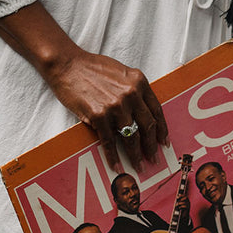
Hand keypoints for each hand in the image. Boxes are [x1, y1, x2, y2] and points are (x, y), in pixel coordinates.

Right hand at [0, 2, 168, 168]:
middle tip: (154, 159)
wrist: (68, 65)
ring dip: (136, 155)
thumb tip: (142, 114)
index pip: (156, 110)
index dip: (162, 129)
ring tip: (139, 166)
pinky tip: (117, 165)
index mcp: (139, 82)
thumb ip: (134, 90)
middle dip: (151, 146)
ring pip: (131, 137)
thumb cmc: (93, 68)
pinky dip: (113, 156)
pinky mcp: (99, 115)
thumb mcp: (121, 73)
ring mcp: (115, 105)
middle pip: (147, 126)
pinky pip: (109, 141)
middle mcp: (131, 94)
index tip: (164, 142)